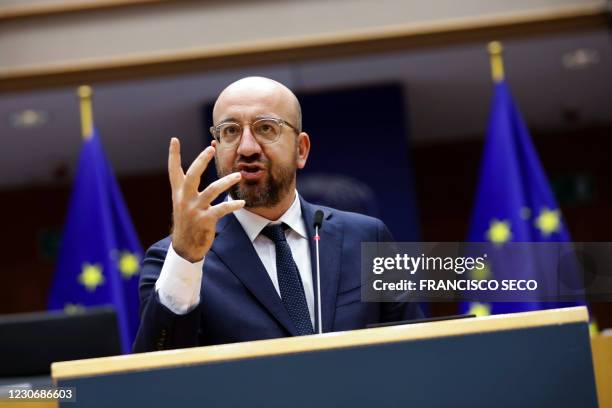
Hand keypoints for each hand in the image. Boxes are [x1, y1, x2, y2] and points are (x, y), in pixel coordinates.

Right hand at [168, 138, 243, 261]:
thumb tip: (199, 169)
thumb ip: (190, 186)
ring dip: (226, 182)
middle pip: (192, 175)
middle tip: (211, 148)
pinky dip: (232, 206)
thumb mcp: (183, 202)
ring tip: (238, 176)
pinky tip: (241, 203)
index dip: (173, 155)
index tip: (174, 139)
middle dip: (201, 160)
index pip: (173, 170)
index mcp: (178, 192)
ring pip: (212, 190)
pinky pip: (221, 209)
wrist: (185, 246)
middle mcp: (184, 199)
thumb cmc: (188, 220)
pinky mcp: (205, 220)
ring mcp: (194, 209)